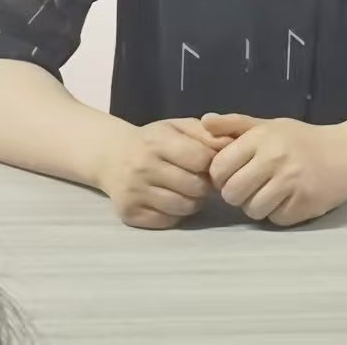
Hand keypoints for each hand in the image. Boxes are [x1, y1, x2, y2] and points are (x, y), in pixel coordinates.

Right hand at [95, 118, 231, 229]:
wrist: (112, 156)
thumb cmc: (155, 140)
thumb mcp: (180, 126)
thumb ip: (207, 133)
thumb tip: (233, 144)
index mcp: (158, 142)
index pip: (202, 159)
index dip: (214, 163)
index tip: (212, 163)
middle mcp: (143, 167)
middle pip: (195, 186)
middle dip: (206, 184)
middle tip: (203, 180)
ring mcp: (134, 193)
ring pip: (184, 206)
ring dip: (194, 201)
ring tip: (190, 189)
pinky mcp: (129, 214)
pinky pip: (167, 221)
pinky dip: (176, 213)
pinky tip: (173, 199)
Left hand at [203, 112, 346, 226]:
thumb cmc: (304, 139)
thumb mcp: (270, 126)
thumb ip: (235, 124)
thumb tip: (204, 121)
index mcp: (262, 137)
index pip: (219, 169)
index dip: (223, 175)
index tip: (238, 172)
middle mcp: (275, 157)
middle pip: (231, 194)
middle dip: (239, 193)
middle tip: (257, 184)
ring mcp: (291, 181)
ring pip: (251, 210)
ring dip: (259, 205)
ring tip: (275, 191)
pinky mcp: (304, 203)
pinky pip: (275, 218)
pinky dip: (281, 212)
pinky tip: (292, 198)